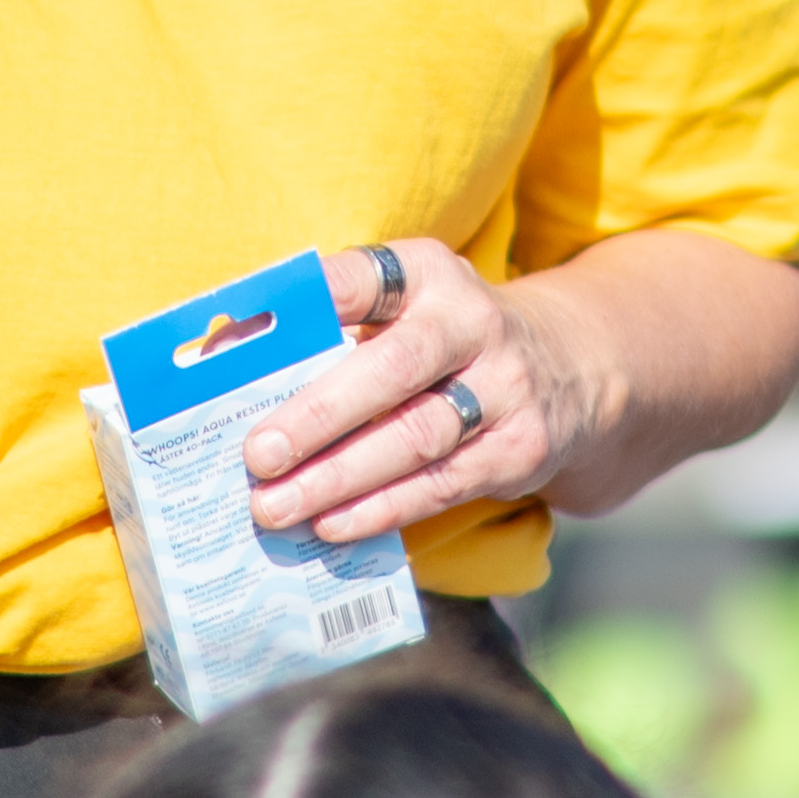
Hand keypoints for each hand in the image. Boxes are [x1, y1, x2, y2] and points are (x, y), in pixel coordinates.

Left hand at [242, 238, 614, 548]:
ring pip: (415, 437)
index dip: (312, 302)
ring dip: (339, 478)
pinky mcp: (521, 447)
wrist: (573, 366)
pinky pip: (443, 484)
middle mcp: (473, 322)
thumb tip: (224, 359)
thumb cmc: (446, 339)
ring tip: (276, 507)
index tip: (252, 335)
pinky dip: (383, 509)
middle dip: (318, 416)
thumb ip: (330, 325)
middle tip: (257, 456)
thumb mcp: (405, 306)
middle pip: (391, 369)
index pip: (363, 279)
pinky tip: (332, 524)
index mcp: (428, 273)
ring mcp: (506, 386)